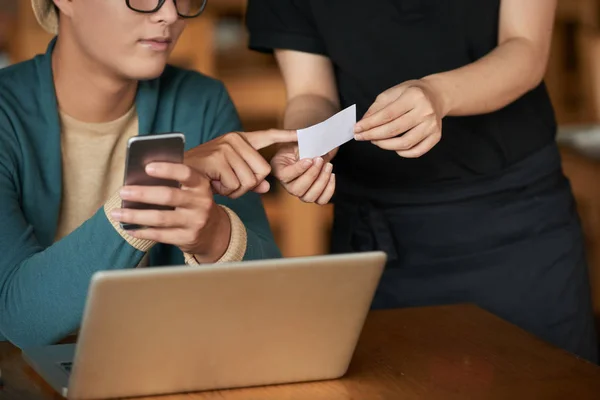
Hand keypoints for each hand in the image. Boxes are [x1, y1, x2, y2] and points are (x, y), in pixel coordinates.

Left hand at [111, 162, 229, 261]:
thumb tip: (138, 180)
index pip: (185, 173)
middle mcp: (201, 203)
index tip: (147, 168)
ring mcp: (195, 222)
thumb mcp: (191, 190)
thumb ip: (173, 183)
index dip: (167, 169)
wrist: (213, 231)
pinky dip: (142, 232)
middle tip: (123, 192)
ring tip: (117, 213)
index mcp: (201, 185)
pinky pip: (160, 235)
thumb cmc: (193, 204)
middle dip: (143, 194)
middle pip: (168, 196)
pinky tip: (129, 228)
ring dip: (135, 215)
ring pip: (161, 218)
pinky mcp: (188, 238)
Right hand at [185, 130, 297, 198]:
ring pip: (249, 181)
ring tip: (219, 182)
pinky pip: (235, 185)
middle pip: (262, 172)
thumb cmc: (205, 176)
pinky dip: (225, 192)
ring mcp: (226, 148)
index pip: (268, 136)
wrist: (173, 175)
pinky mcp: (217, 159)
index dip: (287, 135)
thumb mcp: (231, 176)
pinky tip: (213, 184)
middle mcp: (235, 140)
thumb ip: (251, 180)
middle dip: (248, 185)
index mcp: (240, 140)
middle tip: (228, 182)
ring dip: (234, 190)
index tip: (304, 134)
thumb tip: (267, 188)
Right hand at [270, 144, 335, 204]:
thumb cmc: (300, 145)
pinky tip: (332, 176)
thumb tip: (309, 138)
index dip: (299, 169)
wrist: (309, 150)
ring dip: (322, 181)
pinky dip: (329, 189)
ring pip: (309, 197)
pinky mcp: (312, 195)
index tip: (310, 159)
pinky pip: (321, 200)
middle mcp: (287, 185)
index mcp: (279, 170)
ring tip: (328, 166)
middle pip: (297, 190)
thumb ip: (299, 140)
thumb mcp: (297, 140)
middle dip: (312, 175)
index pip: (285, 175)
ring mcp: (300, 192)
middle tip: (320, 160)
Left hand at [354, 79, 444, 157]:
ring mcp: (432, 126)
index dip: (369, 124)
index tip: (356, 129)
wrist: (436, 96)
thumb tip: (363, 124)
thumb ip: (377, 108)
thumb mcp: (392, 93)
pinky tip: (393, 147)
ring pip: (405, 143)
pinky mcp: (436, 136)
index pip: (387, 115)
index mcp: (414, 96)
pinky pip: (416, 151)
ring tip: (375, 141)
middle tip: (361, 137)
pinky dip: (402, 153)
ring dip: (385, 145)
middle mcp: (425, 111)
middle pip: (394, 130)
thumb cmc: (412, 93)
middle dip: (373, 136)